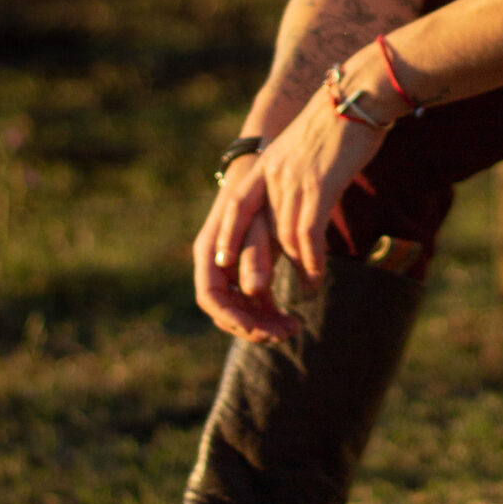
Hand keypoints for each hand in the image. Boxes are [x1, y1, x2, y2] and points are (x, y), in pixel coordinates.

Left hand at [192, 85, 389, 338]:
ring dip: (295, 270)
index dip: (227, 237)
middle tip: (267, 295)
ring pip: (283, 237)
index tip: (224, 265)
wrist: (360, 92)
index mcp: (266, 165)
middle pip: (257, 231)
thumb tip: (302, 205)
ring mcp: (293, 179)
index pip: (235, 207)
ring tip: (305, 290)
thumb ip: (295, 176)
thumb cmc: (340, 123)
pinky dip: (311, 260)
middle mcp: (272, 173)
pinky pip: (308, 232)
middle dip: (257, 270)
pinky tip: (316, 276)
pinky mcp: (319, 184)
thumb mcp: (304, 150)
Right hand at [192, 160, 292, 342]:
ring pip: (242, 310)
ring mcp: (231, 271)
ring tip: (294, 328)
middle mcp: (215, 265)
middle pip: (227, 310)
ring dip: (265, 324)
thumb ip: (254, 252)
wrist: (266, 171)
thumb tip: (254, 290)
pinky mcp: (248, 273)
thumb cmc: (261, 190)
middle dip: (254, 326)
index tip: (256, 327)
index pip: (210, 296)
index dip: (230, 316)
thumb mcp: (259, 219)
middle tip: (286, 332)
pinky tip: (292, 319)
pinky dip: (270, 314)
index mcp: (209, 251)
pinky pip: (254, 303)